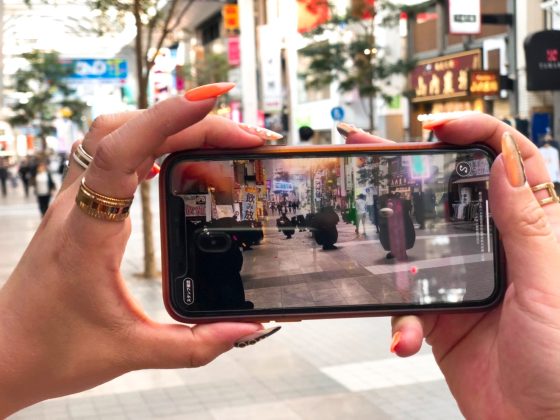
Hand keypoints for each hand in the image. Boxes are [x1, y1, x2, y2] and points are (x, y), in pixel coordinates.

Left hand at [0, 95, 269, 416]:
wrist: (1, 355)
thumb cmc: (51, 350)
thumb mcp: (129, 352)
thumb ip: (194, 345)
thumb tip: (246, 327)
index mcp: (86, 233)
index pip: (122, 153)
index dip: (166, 118)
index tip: (212, 101)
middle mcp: (77, 205)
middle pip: (129, 131)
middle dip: (191, 120)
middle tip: (246, 135)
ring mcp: (75, 201)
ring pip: (117, 134)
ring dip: (169, 124)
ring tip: (220, 135)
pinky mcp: (80, 206)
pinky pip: (113, 154)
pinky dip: (150, 141)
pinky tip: (175, 154)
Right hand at [345, 114, 559, 418]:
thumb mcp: (550, 289)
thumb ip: (528, 225)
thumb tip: (505, 163)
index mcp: (532, 235)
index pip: (508, 165)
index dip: (478, 133)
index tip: (441, 126)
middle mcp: (496, 251)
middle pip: (452, 192)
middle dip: (412, 169)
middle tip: (374, 150)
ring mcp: (463, 281)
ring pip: (418, 244)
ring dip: (390, 249)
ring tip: (367, 236)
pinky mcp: (440, 313)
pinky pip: (406, 302)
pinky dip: (400, 321)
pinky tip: (407, 336)